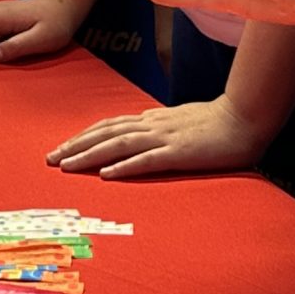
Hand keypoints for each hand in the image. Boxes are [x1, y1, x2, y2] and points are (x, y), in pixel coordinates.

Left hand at [45, 97, 269, 179]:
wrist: (245, 118)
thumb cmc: (215, 123)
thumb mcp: (179, 123)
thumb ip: (158, 130)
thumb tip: (136, 140)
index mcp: (152, 119)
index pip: (109, 125)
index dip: (83, 136)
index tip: (61, 148)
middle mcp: (152, 124)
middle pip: (105, 133)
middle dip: (75, 146)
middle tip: (49, 160)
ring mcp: (165, 137)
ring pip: (119, 144)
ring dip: (90, 155)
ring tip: (66, 167)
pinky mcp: (180, 152)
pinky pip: (148, 160)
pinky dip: (125, 167)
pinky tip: (107, 175)